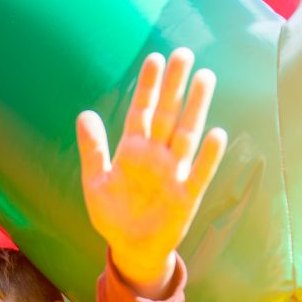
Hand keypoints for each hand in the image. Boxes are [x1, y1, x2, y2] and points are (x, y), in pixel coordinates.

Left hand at [76, 48, 226, 297]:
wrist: (131, 248)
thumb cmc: (113, 215)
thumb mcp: (96, 183)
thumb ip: (92, 150)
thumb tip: (85, 114)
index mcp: (133, 150)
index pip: (141, 111)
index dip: (147, 86)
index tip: (154, 58)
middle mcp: (156, 156)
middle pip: (167, 114)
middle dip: (174, 86)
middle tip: (184, 53)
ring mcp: (174, 173)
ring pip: (186, 135)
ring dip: (196, 108)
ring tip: (205, 78)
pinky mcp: (186, 196)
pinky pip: (199, 173)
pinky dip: (208, 156)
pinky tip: (216, 133)